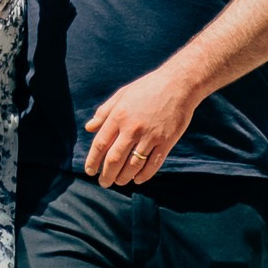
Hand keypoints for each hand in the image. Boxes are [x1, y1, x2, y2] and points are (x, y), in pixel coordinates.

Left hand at [83, 63, 198, 188]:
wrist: (179, 84)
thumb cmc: (148, 87)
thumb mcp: (122, 94)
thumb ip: (104, 112)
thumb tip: (89, 128)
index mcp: (119, 115)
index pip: (100, 144)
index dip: (93, 161)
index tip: (89, 171)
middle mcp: (132, 128)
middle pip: (114, 159)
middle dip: (106, 175)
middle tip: (103, 183)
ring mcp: (150, 136)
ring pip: (132, 165)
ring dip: (123, 178)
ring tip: (119, 182)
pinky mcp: (166, 142)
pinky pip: (152, 165)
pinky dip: (144, 176)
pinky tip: (137, 179)